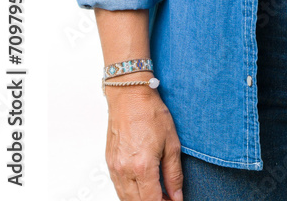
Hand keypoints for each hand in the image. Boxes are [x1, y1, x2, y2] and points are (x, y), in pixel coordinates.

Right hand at [104, 86, 182, 200]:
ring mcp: (114, 168)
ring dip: (141, 199)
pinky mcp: (109, 163)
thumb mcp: (171, 143)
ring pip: (125, 198)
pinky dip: (130, 192)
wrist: (129, 96)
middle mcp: (125, 170)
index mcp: (143, 166)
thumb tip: (177, 196)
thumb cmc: (150, 113)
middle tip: (167, 197)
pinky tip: (142, 185)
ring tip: (157, 192)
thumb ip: (174, 174)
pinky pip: (118, 187)